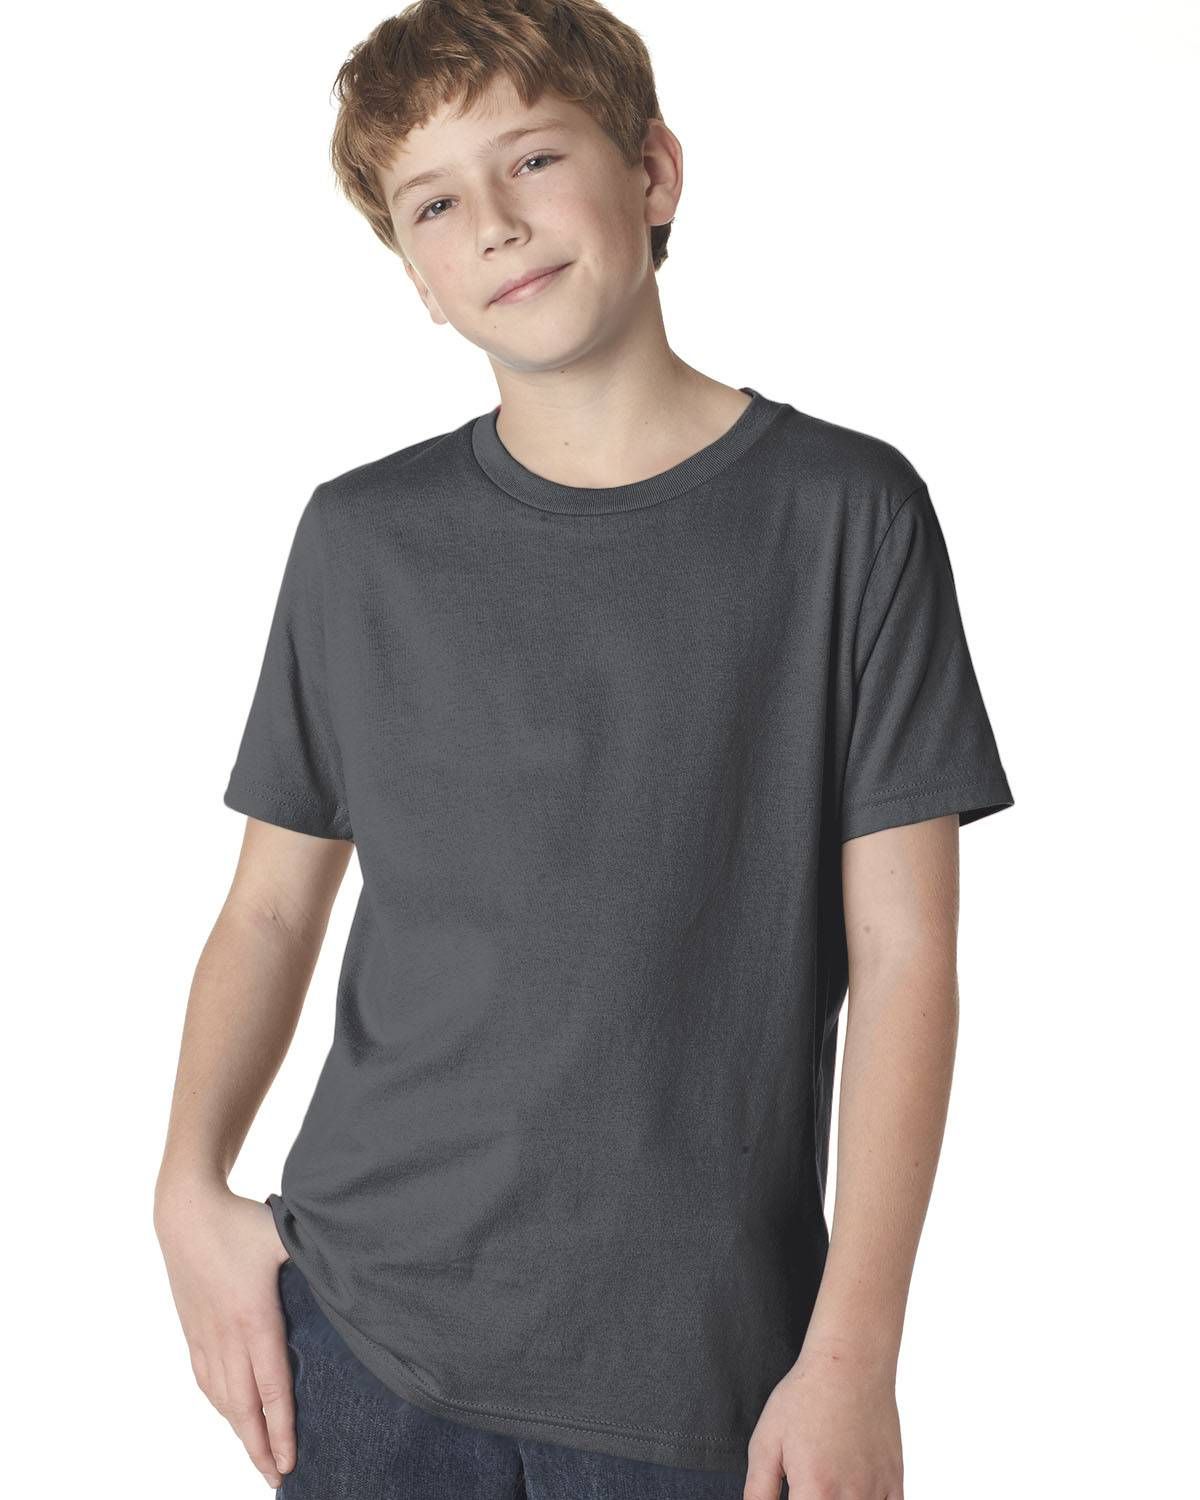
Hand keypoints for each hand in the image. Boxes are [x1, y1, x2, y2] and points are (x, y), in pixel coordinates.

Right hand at [154, 1183, 294, 1487]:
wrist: (185, 1211)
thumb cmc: (240, 1221)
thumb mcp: (287, 1234)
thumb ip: (320, 1258)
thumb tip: (357, 1269)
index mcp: (254, 1317)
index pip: (271, 1387)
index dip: (282, 1428)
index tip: (291, 1460)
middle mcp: (226, 1335)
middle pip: (243, 1407)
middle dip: (260, 1447)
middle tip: (277, 1479)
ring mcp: (205, 1335)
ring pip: (222, 1398)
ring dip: (239, 1432)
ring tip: (258, 1455)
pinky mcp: (192, 1329)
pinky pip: (205, 1379)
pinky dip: (220, 1405)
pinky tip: (230, 1415)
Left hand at [743, 1340, 903, 1499]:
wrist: (850, 1364)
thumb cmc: (806, 1396)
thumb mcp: (766, 1442)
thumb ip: (758, 1491)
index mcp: (814, 1491)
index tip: (794, 1493)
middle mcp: (849, 1498)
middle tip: (809, 1487)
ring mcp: (876, 1492)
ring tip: (827, 1485)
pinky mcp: (894, 1483)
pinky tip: (854, 1493)